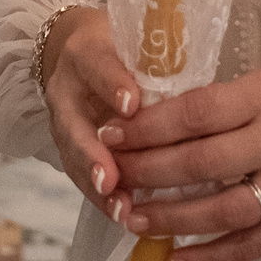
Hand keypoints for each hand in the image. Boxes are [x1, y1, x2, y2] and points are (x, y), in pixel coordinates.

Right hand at [40, 8, 139, 223]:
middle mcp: (66, 90)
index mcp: (86, 54)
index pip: (97, 66)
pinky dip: (102, 198)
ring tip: (120, 209)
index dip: (113, 85)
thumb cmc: (122, 50)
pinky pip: (81, 176)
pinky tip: (123, 217)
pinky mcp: (69, 149)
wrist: (82, 54)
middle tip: (109, 178)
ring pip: (74, 157)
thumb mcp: (136, 43)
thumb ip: (158, 65)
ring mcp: (63, 123)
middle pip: (73, 123)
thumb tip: (197, 96)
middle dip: (92, 154)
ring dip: (96, 186)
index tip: (132, 104)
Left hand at [107, 65, 260, 260]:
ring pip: (223, 209)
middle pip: (203, 162)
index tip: (111, 133)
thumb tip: (160, 121)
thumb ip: (224, 102)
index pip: (198, 112)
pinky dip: (211, 257)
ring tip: (131, 218)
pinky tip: (174, 260)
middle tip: (111, 178)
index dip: (149, 126)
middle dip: (148, 172)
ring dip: (171, 219)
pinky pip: (253, 246)